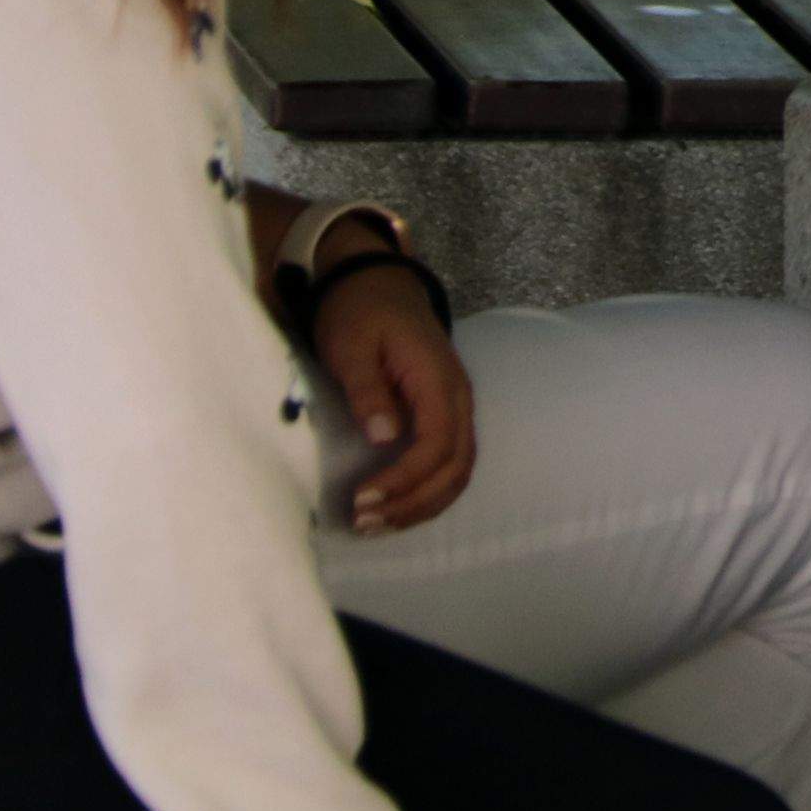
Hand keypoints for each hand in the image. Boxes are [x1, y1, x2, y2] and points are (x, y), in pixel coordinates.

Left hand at [312, 251, 476, 535]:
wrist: (377, 284)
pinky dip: (428, 493)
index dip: (403, 480)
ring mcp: (457, 407)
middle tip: (364, 523)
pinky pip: (451, 463)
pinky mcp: (445, 414)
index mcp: (438, 380)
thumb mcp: (352, 346)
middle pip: (455, 467)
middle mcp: (458, 397)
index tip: (361, 500)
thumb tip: (383, 437)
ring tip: (377, 525)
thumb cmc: (360, 313)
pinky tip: (397, 507)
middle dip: (412, 503)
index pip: (436, 445)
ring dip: (422, 505)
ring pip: (459, 471)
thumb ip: (368, 390)